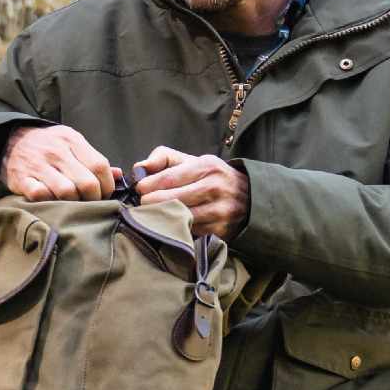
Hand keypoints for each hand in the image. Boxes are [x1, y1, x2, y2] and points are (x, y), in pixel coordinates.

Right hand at [1, 124, 120, 200]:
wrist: (10, 139)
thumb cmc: (48, 145)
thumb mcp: (71, 144)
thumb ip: (93, 159)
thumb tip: (118, 175)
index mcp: (72, 140)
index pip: (100, 166)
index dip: (107, 186)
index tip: (104, 193)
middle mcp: (56, 151)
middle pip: (87, 183)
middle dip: (93, 199)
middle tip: (90, 203)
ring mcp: (38, 164)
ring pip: (67, 192)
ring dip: (73, 203)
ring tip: (72, 203)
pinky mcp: (22, 179)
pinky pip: (41, 195)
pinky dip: (49, 202)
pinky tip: (52, 201)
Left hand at [134, 146, 248, 239]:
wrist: (250, 197)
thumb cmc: (213, 177)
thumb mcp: (194, 161)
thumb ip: (164, 158)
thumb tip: (139, 167)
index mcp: (206, 166)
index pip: (169, 177)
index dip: (148, 185)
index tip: (139, 189)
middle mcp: (214, 187)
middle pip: (172, 199)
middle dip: (151, 203)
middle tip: (141, 204)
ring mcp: (219, 211)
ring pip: (180, 217)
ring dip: (162, 217)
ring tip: (152, 214)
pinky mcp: (220, 230)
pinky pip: (190, 231)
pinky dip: (178, 228)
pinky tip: (171, 224)